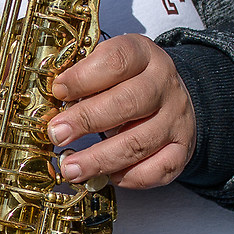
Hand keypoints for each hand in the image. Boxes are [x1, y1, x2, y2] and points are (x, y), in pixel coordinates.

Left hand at [47, 35, 196, 190]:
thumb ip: (84, 79)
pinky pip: (157, 170)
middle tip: (57, 134)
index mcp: (144, 55)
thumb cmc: (128, 83)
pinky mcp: (181, 149)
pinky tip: (106, 176)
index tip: (59, 92)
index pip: (116, 61)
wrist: (170, 97)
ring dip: (99, 159)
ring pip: (138, 142)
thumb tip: (51, 104)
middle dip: (86, 120)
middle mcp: (165, 85)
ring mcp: (176, 119)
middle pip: (127, 102)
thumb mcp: (108, 67)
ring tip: (71, 167)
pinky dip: (128, 177)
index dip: (83, 77)